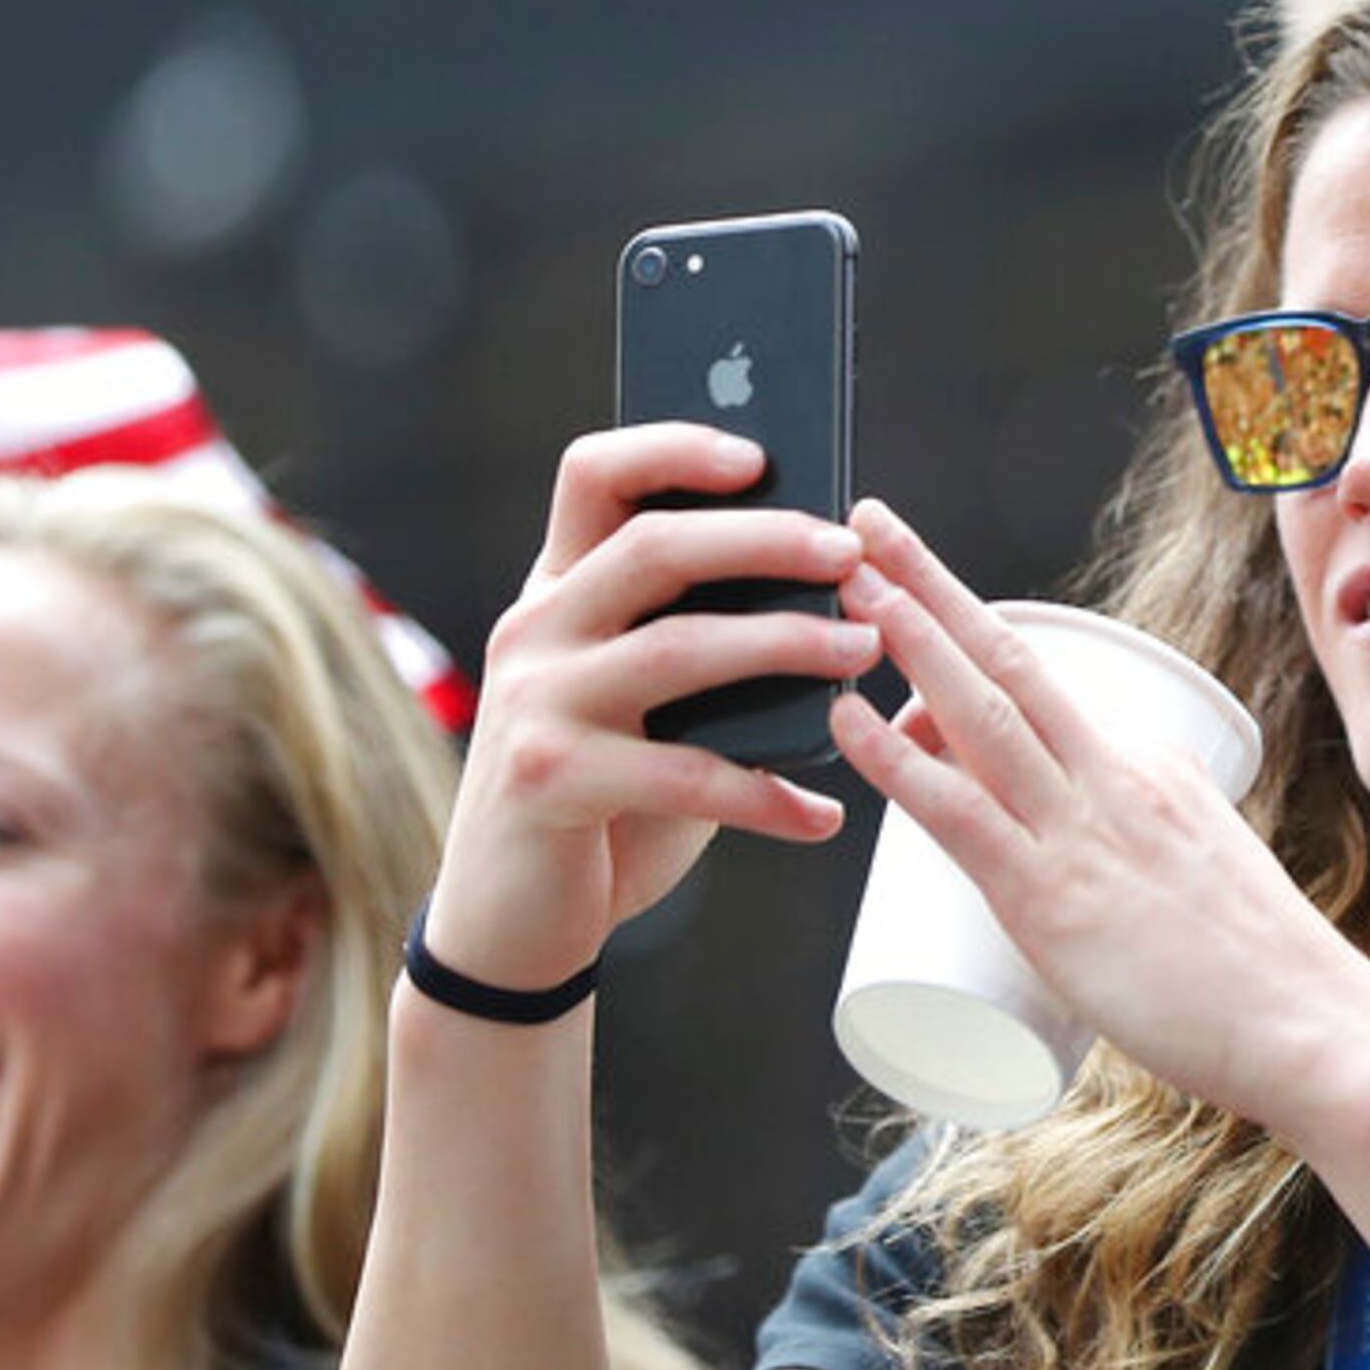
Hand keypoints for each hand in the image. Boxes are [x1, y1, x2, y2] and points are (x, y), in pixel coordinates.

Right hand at [425, 425, 884, 988]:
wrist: (510, 922)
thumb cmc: (602, 803)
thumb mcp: (646, 708)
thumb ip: (700, 646)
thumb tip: (829, 596)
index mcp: (558, 592)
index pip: (595, 475)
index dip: (675, 448)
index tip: (763, 456)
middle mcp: (535, 630)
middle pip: (653, 547)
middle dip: (763, 541)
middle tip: (849, 556)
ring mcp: (535, 702)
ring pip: (675, 647)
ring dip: (783, 646)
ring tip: (860, 654)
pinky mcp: (549, 780)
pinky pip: (683, 774)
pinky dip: (765, 797)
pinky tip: (820, 817)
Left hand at [827, 500, 1369, 1124]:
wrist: (1318, 1030)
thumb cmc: (1267, 984)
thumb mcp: (1205, 882)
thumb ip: (1144, 868)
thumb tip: (1091, 880)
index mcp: (1153, 769)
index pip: (1049, 693)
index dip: (977, 640)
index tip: (927, 590)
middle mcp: (1116, 778)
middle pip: (1009, 659)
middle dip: (932, 584)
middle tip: (870, 526)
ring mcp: (1083, 832)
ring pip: (979, 711)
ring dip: (907, 637)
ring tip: (848, 582)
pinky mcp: (1051, 899)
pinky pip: (957, 812)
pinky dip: (895, 759)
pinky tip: (847, 719)